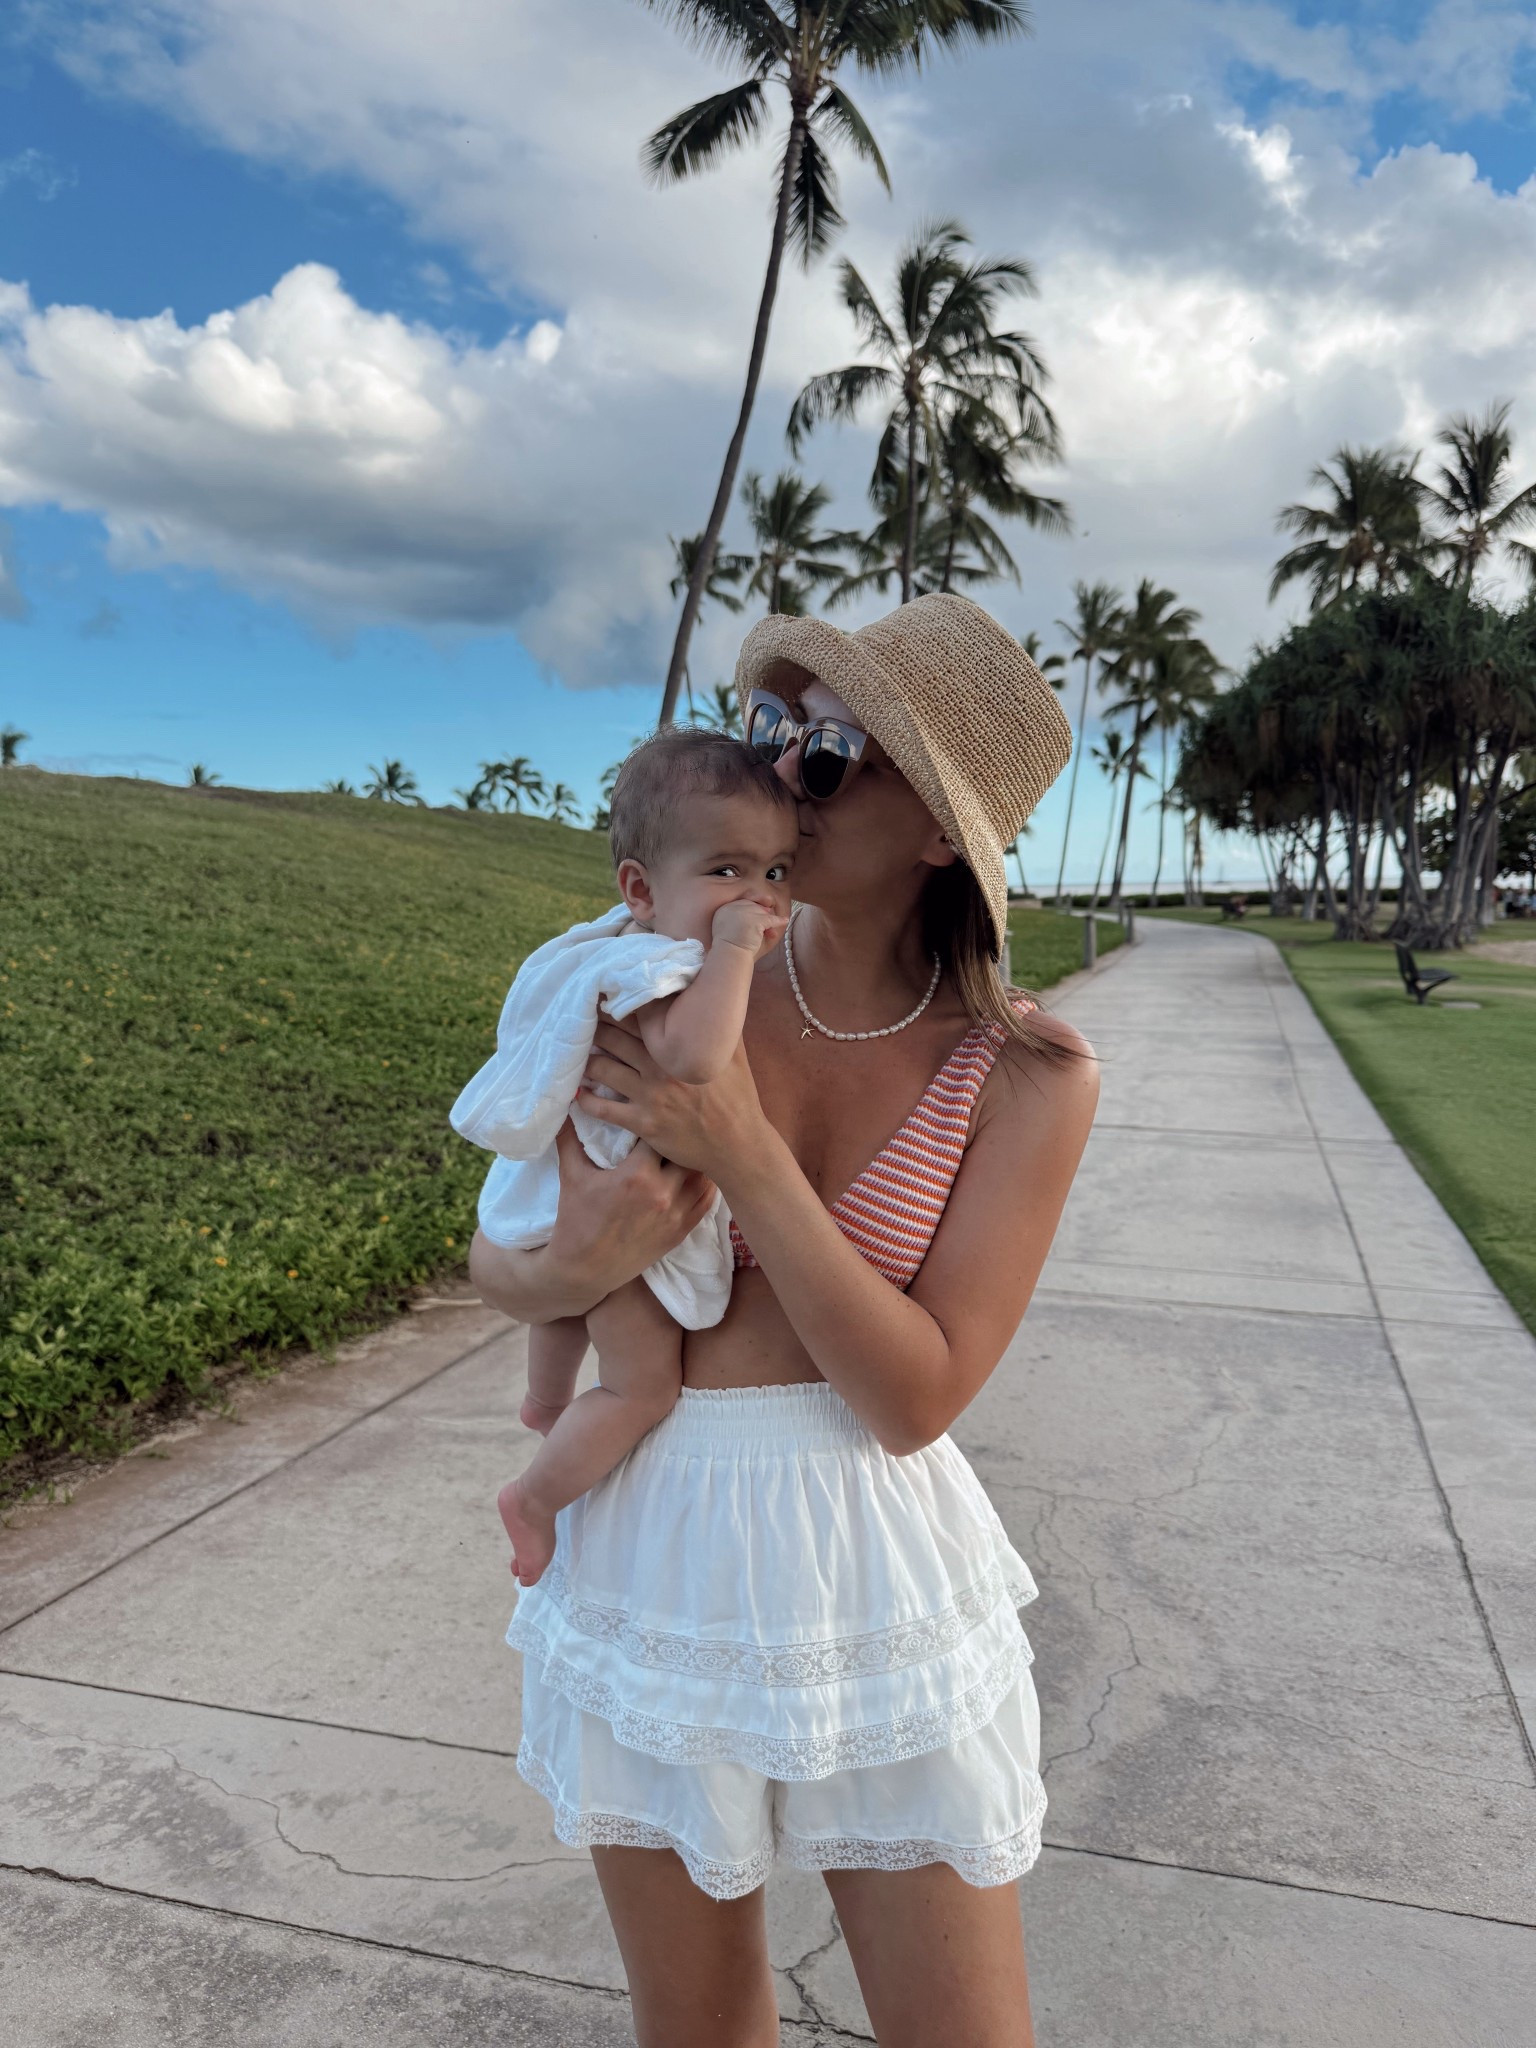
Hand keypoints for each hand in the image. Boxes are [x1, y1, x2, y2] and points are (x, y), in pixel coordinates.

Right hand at [545, 1117, 715, 1291]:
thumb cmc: (576, 1221)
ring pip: (702, 1175)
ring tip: (694, 1147)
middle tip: (679, 1128)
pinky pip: (707, 1201)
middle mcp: (662, 1193)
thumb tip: (565, 1103)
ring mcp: (676, 1214)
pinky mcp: (682, 1231)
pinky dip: (705, 1184)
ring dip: (697, 1160)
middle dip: (682, 1140)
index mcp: (636, 1175)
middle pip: (687, 1152)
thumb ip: (570, 1137)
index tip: (656, 1114)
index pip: (659, 1134)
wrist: (585, 1270)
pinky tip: (701, 1172)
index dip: (658, 1121)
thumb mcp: (572, 1176)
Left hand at [578, 1016, 765, 1179]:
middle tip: (580, 1022)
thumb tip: (710, 999)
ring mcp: (649, 1096)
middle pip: (614, 1039)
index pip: (639, 1018)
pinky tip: (578, 1095)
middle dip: (595, 1029)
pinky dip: (587, 1101)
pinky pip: (604, 1110)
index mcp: (678, 1047)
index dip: (617, 1006)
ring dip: (587, 1061)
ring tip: (577, 1055)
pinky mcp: (643, 1123)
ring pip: (603, 1069)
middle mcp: (658, 1067)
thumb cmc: (738, 1097)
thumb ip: (719, 1027)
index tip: (603, 998)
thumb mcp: (734, 1054)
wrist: (738, 1144)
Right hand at [711, 898, 786, 961]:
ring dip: (767, 922)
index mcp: (724, 909)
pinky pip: (771, 919)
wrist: (729, 956)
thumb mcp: (731, 929)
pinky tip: (785, 921)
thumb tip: (764, 909)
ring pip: (762, 912)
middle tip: (766, 927)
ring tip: (770, 933)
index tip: (757, 919)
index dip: (752, 911)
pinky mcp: (756, 920)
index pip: (743, 903)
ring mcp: (745, 912)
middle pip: (753, 905)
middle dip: (761, 915)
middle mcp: (733, 907)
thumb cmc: (731, 948)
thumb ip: (741, 918)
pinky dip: (779, 921)